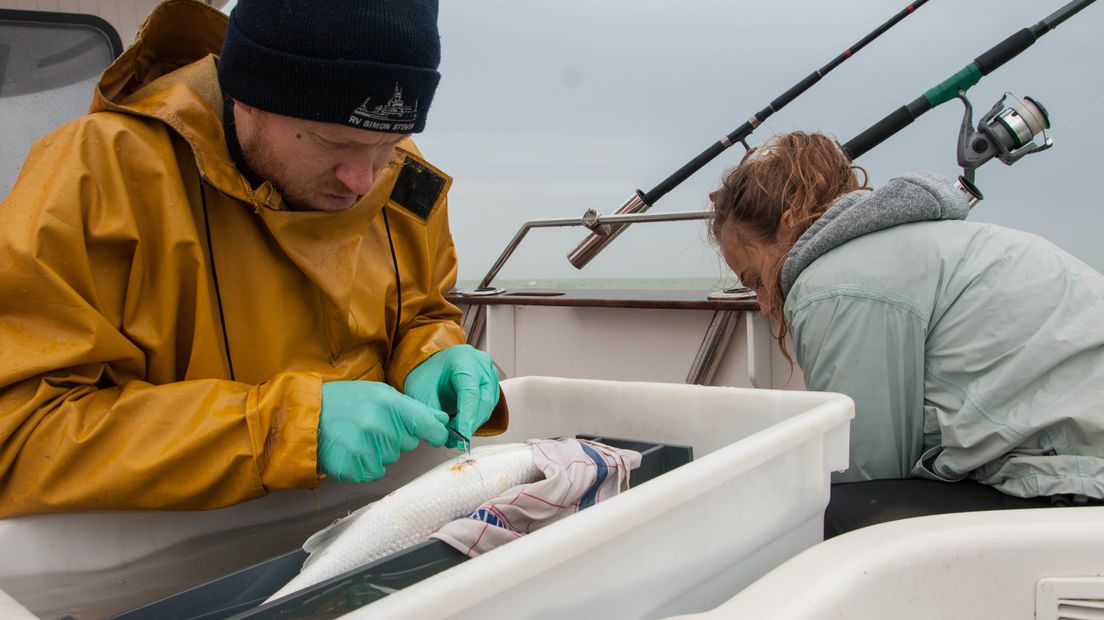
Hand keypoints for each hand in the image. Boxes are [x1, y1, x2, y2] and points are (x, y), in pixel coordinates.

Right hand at [317, 381, 448, 482]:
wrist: (307, 416)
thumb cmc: (346, 402)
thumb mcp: (379, 393)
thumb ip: (413, 408)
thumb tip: (443, 420)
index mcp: (388, 404)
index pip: (428, 425)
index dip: (435, 433)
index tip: (436, 435)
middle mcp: (378, 427)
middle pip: (409, 444)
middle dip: (397, 437)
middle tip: (374, 425)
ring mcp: (365, 449)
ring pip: (392, 459)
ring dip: (381, 451)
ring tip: (359, 436)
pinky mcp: (353, 468)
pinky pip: (375, 472)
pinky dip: (367, 464)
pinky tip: (353, 449)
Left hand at [403, 344, 498, 446]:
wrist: (433, 364)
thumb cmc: (428, 372)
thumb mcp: (421, 390)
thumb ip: (432, 412)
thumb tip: (443, 434)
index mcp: (464, 360)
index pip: (470, 392)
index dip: (466, 417)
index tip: (461, 436)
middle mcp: (481, 366)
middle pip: (483, 401)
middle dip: (470, 424)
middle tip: (455, 440)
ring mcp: (490, 375)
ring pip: (488, 406)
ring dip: (473, 423)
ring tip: (455, 434)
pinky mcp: (492, 385)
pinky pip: (488, 406)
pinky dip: (476, 418)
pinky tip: (463, 424)